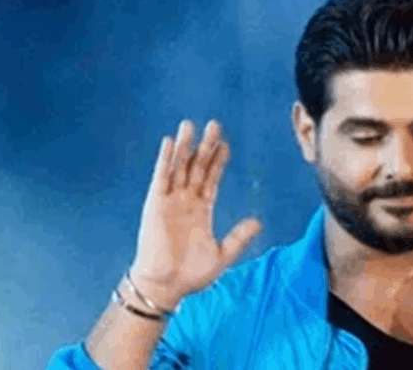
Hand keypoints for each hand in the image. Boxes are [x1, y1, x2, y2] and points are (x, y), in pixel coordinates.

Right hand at [128, 119, 262, 308]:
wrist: (166, 286)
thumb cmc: (190, 275)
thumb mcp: (222, 254)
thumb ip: (239, 237)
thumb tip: (258, 221)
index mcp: (201, 211)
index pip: (211, 179)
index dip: (218, 162)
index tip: (225, 144)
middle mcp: (185, 202)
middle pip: (197, 167)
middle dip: (205, 146)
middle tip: (214, 125)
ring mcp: (169, 202)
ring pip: (179, 167)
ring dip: (185, 146)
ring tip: (190, 125)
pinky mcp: (155, 205)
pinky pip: (161, 178)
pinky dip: (165, 160)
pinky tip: (170, 142)